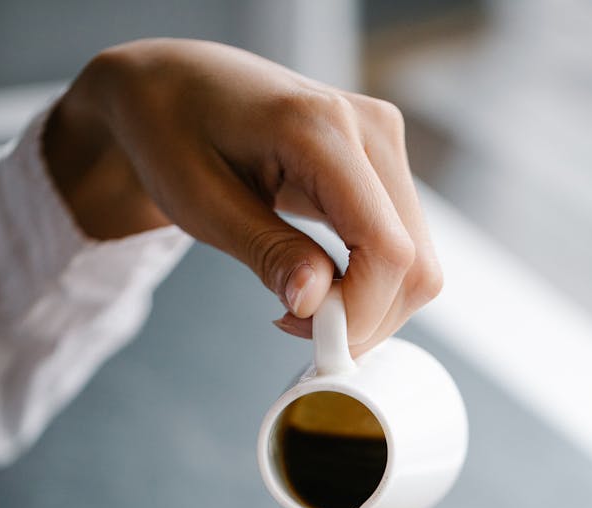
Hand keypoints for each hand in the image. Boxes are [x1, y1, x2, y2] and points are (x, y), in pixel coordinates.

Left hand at [43, 38, 441, 352]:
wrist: (174, 86)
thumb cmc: (173, 133)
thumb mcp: (202, 204)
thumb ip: (267, 253)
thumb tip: (315, 305)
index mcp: (321, 127)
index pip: (386, 248)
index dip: (358, 313)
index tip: (308, 337)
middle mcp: (370, 128)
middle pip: (415, 264)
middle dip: (366, 319)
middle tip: (301, 329)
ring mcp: (384, 142)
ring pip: (417, 264)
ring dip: (369, 307)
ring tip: (304, 304)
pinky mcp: (383, 163)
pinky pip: (403, 247)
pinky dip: (371, 285)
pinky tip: (322, 284)